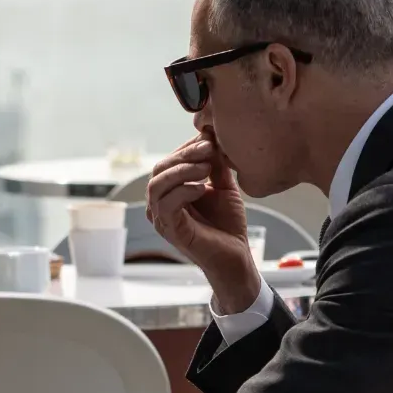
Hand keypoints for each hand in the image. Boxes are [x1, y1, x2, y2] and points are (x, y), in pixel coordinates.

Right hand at [146, 135, 258, 311]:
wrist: (235, 256)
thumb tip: (210, 137)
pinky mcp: (170, 229)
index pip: (168, 161)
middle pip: (159, 169)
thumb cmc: (227, 225)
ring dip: (182, 171)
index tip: (209, 139)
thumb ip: (215, 165)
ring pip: (157, 184)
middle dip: (184, 155)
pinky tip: (204, 188)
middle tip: (208, 149)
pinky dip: (184, 190)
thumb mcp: (223, 186)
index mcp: (170, 192)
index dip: (186, 147)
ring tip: (206, 169)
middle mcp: (160, 203)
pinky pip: (166, 204)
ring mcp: (162, 217)